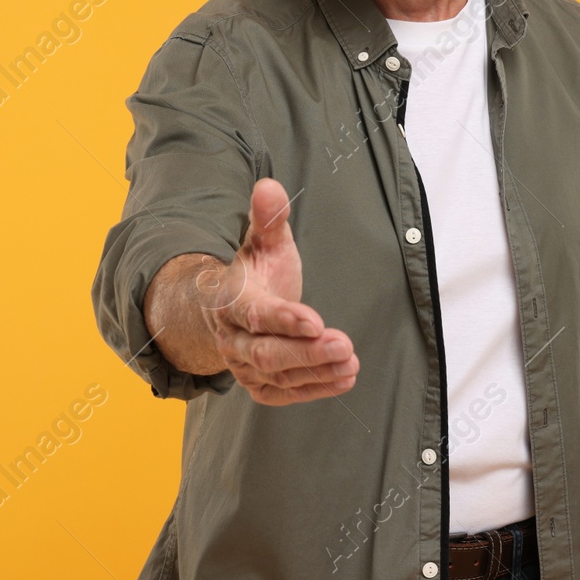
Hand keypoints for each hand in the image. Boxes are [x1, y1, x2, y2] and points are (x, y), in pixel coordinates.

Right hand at [197, 177, 357, 404]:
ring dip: (317, 371)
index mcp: (231, 301)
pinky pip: (284, 393)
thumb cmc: (255, 272)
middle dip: (306, 351)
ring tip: (352, 362)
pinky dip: (315, 389)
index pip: (256, 314)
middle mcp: (232, 338)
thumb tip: (270, 186)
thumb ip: (269, 218)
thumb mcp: (263, 242)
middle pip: (266, 353)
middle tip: (344, 345)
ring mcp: (243, 365)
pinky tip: (344, 379)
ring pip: (278, 375)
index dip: (284, 319)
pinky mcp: (259, 384)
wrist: (228, 308)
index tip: (316, 321)